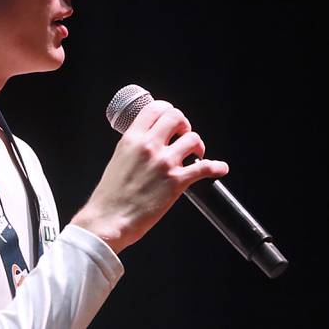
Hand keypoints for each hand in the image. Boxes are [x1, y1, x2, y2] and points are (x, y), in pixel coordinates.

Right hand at [70, 100, 228, 253]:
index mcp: (132, 139)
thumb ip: (134, 147)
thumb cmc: (110, 195)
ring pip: (193, 139)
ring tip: (195, 155)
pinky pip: (205, 168)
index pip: (155, 108)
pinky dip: (216, 167)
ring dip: (198, 146)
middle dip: (184, 125)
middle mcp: (149, 146)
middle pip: (176, 117)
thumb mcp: (118, 159)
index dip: (168, 110)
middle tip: (184, 136)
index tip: (172, 119)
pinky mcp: (176, 182)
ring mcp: (164, 163)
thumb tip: (148, 143)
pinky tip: (219, 168)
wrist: (108, 219)